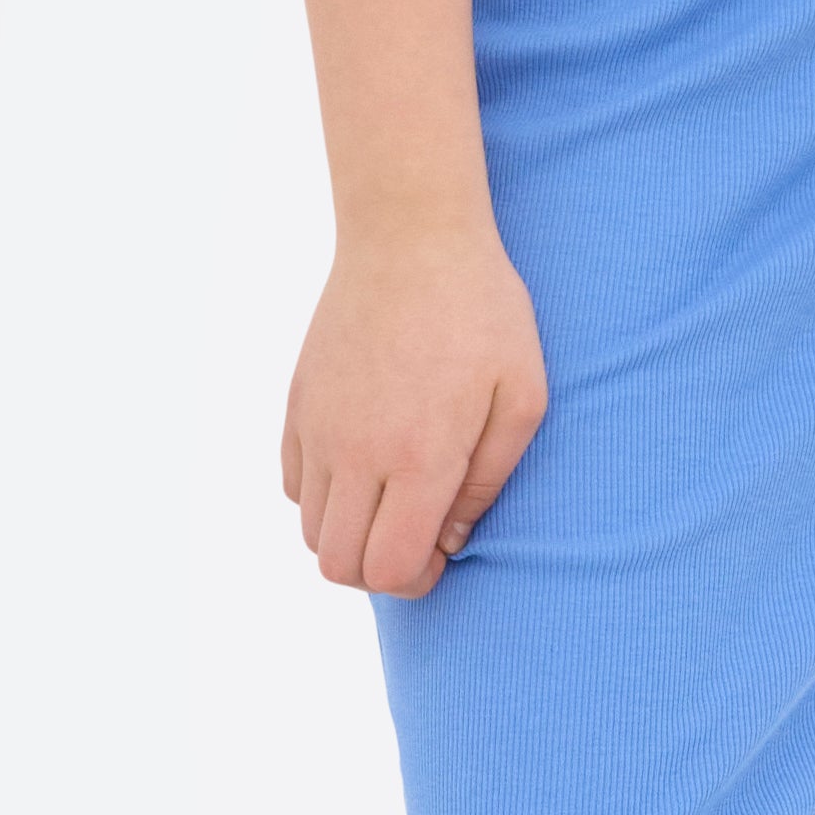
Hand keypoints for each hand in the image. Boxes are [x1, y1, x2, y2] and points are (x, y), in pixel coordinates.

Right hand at [282, 219, 548, 598]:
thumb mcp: (522, 395)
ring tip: (394, 501)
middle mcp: (356, 452)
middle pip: (337, 564)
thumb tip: (452, 538)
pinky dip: (323, 495)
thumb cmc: (482, 311)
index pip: (388, 569)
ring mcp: (318, 428)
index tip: (444, 552)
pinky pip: (293, 484)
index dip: (417, 581)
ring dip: (350, 534)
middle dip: (380, 572)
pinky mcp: (297, 403)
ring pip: (309, 529)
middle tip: (420, 538)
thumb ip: (490, 480)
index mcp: (418, 456)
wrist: (410, 234)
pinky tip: (365, 465)